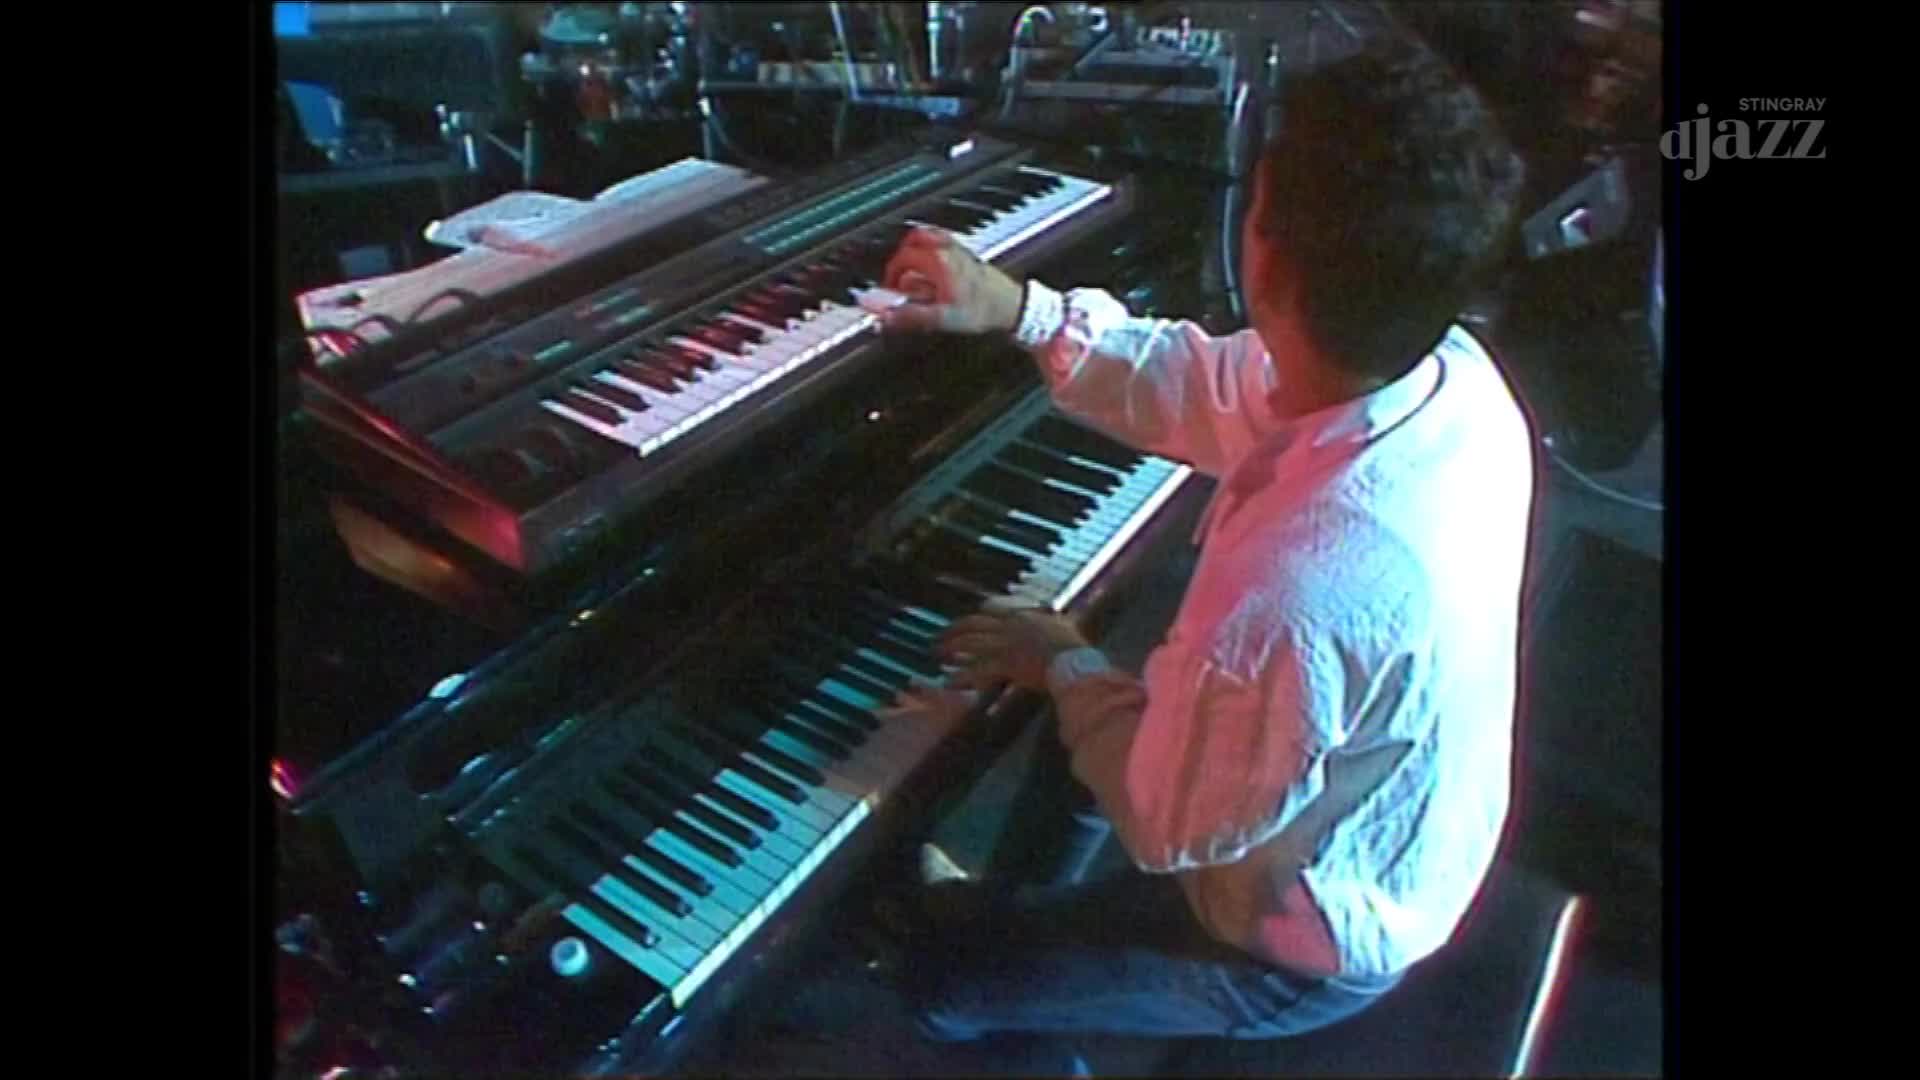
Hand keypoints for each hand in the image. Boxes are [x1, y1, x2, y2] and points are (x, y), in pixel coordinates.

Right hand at [879, 226, 1025, 335]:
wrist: (1011, 307)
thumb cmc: (983, 311)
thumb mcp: (942, 318)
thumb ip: (910, 315)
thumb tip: (884, 315)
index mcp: (938, 260)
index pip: (902, 259)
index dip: (890, 275)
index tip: (890, 290)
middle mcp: (948, 249)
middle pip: (913, 239)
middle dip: (901, 258)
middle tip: (898, 276)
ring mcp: (959, 248)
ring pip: (929, 236)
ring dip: (916, 251)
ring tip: (913, 271)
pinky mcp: (969, 254)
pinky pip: (944, 241)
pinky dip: (932, 250)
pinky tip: (935, 269)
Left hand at [936, 601, 1090, 691]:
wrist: (1076, 661)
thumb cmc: (1074, 648)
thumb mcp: (1064, 627)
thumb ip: (1053, 622)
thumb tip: (1056, 617)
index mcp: (1024, 615)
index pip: (991, 609)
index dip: (975, 616)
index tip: (964, 622)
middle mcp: (1010, 625)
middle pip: (973, 624)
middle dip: (953, 631)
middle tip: (939, 639)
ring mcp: (1006, 643)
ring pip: (970, 643)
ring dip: (950, 649)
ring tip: (937, 656)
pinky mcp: (1005, 662)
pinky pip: (977, 669)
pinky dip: (961, 676)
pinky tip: (949, 682)